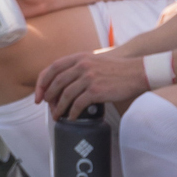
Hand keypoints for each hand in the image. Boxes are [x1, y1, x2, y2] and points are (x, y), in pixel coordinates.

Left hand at [35, 50, 152, 115]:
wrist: (138, 72)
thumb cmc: (117, 69)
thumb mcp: (95, 60)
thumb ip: (79, 66)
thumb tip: (63, 82)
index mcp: (79, 58)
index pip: (52, 68)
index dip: (42, 82)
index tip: (38, 94)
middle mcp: (82, 66)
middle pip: (56, 83)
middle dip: (48, 97)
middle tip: (47, 106)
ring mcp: (88, 78)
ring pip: (65, 95)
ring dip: (58, 108)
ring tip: (56, 116)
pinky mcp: (96, 91)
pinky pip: (78, 104)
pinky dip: (72, 113)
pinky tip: (71, 118)